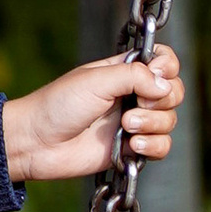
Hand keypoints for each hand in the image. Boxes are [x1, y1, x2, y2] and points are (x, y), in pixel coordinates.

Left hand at [3, 48, 183, 187]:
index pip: (165, 62)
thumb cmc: (58, 105)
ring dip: (153, 124)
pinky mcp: (131, 149)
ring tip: (125, 127)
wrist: (36, 142)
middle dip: (162, 100)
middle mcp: (133, 95)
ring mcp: (133, 123)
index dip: (167, 68)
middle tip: (135, 105)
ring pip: (169, 121)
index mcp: (124, 71)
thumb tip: (166, 85)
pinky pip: (162, 147)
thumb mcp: (96, 80)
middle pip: (174, 92)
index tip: (154, 74)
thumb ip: (134, 76)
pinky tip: (132, 146)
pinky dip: (154, 146)